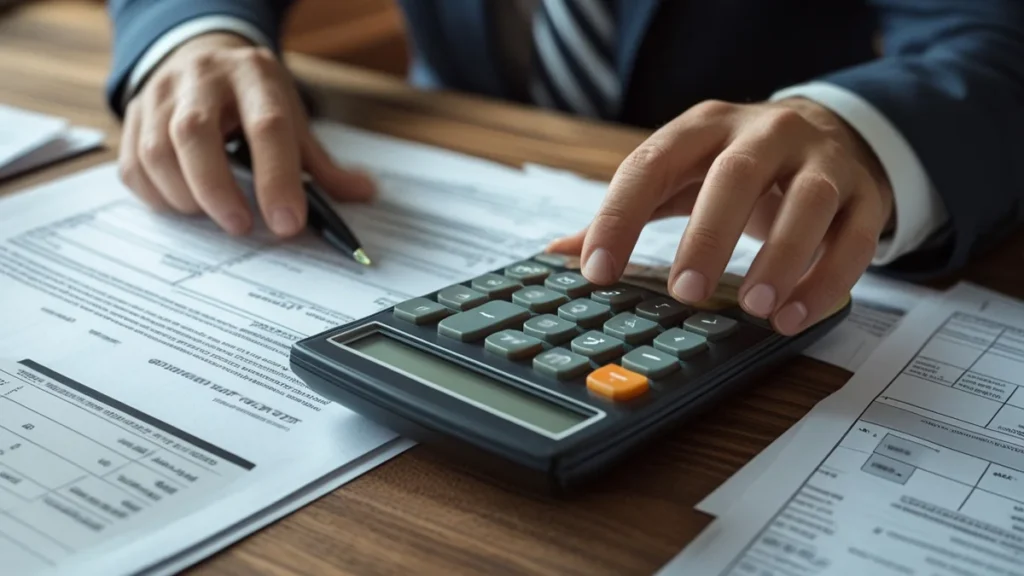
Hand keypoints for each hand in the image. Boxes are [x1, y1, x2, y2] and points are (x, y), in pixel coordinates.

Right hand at [117, 33, 374, 236]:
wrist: (203, 57)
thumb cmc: (253, 99)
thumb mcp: (292, 118)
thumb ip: (322, 164)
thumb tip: (362, 193)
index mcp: (254, 76)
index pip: (266, 126)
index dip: (277, 179)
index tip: (288, 223)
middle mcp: (201, 78)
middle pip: (194, 134)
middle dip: (218, 191)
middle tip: (241, 227)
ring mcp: (160, 95)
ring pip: (157, 151)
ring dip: (186, 197)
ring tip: (214, 215)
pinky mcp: (132, 117)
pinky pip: (134, 166)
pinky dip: (158, 197)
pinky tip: (185, 205)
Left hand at [548, 98, 893, 334]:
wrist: (834, 134)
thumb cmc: (742, 165)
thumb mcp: (684, 174)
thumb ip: (631, 210)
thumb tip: (559, 252)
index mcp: (704, 126)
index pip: (652, 163)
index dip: (620, 217)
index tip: (595, 272)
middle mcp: (765, 133)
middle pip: (736, 174)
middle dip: (708, 234)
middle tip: (683, 292)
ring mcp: (822, 160)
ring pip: (810, 200)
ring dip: (781, 257)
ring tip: (754, 307)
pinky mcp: (865, 193)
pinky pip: (856, 236)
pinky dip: (827, 280)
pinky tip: (793, 316)